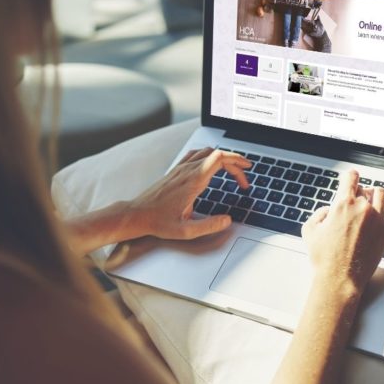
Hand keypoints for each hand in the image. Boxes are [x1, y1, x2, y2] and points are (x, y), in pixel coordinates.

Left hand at [130, 148, 251, 239]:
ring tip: (232, 169)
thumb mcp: (186, 231)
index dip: (237, 162)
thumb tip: (227, 221)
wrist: (137, 214)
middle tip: (244, 176)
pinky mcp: (175, 171)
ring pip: (206, 152)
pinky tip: (211, 164)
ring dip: (222, 158)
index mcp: (193, 181)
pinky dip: (208, 156)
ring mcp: (180, 168)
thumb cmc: (158, 222)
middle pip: (217, 154)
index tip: (246, 172)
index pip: (219, 158)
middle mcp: (187, 170)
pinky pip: (195, 155)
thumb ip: (209, 226)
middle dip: (235, 162)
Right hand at [301, 170, 383, 297]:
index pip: (351, 177)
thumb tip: (328, 210)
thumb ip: (318, 213)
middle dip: (358, 192)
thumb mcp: (309, 230)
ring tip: (370, 202)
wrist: (339, 278)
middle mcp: (362, 208)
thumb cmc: (323, 257)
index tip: (350, 177)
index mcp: (342, 204)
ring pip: (381, 195)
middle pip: (364, 188)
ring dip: (374, 196)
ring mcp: (377, 219)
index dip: (349, 176)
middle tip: (354, 200)